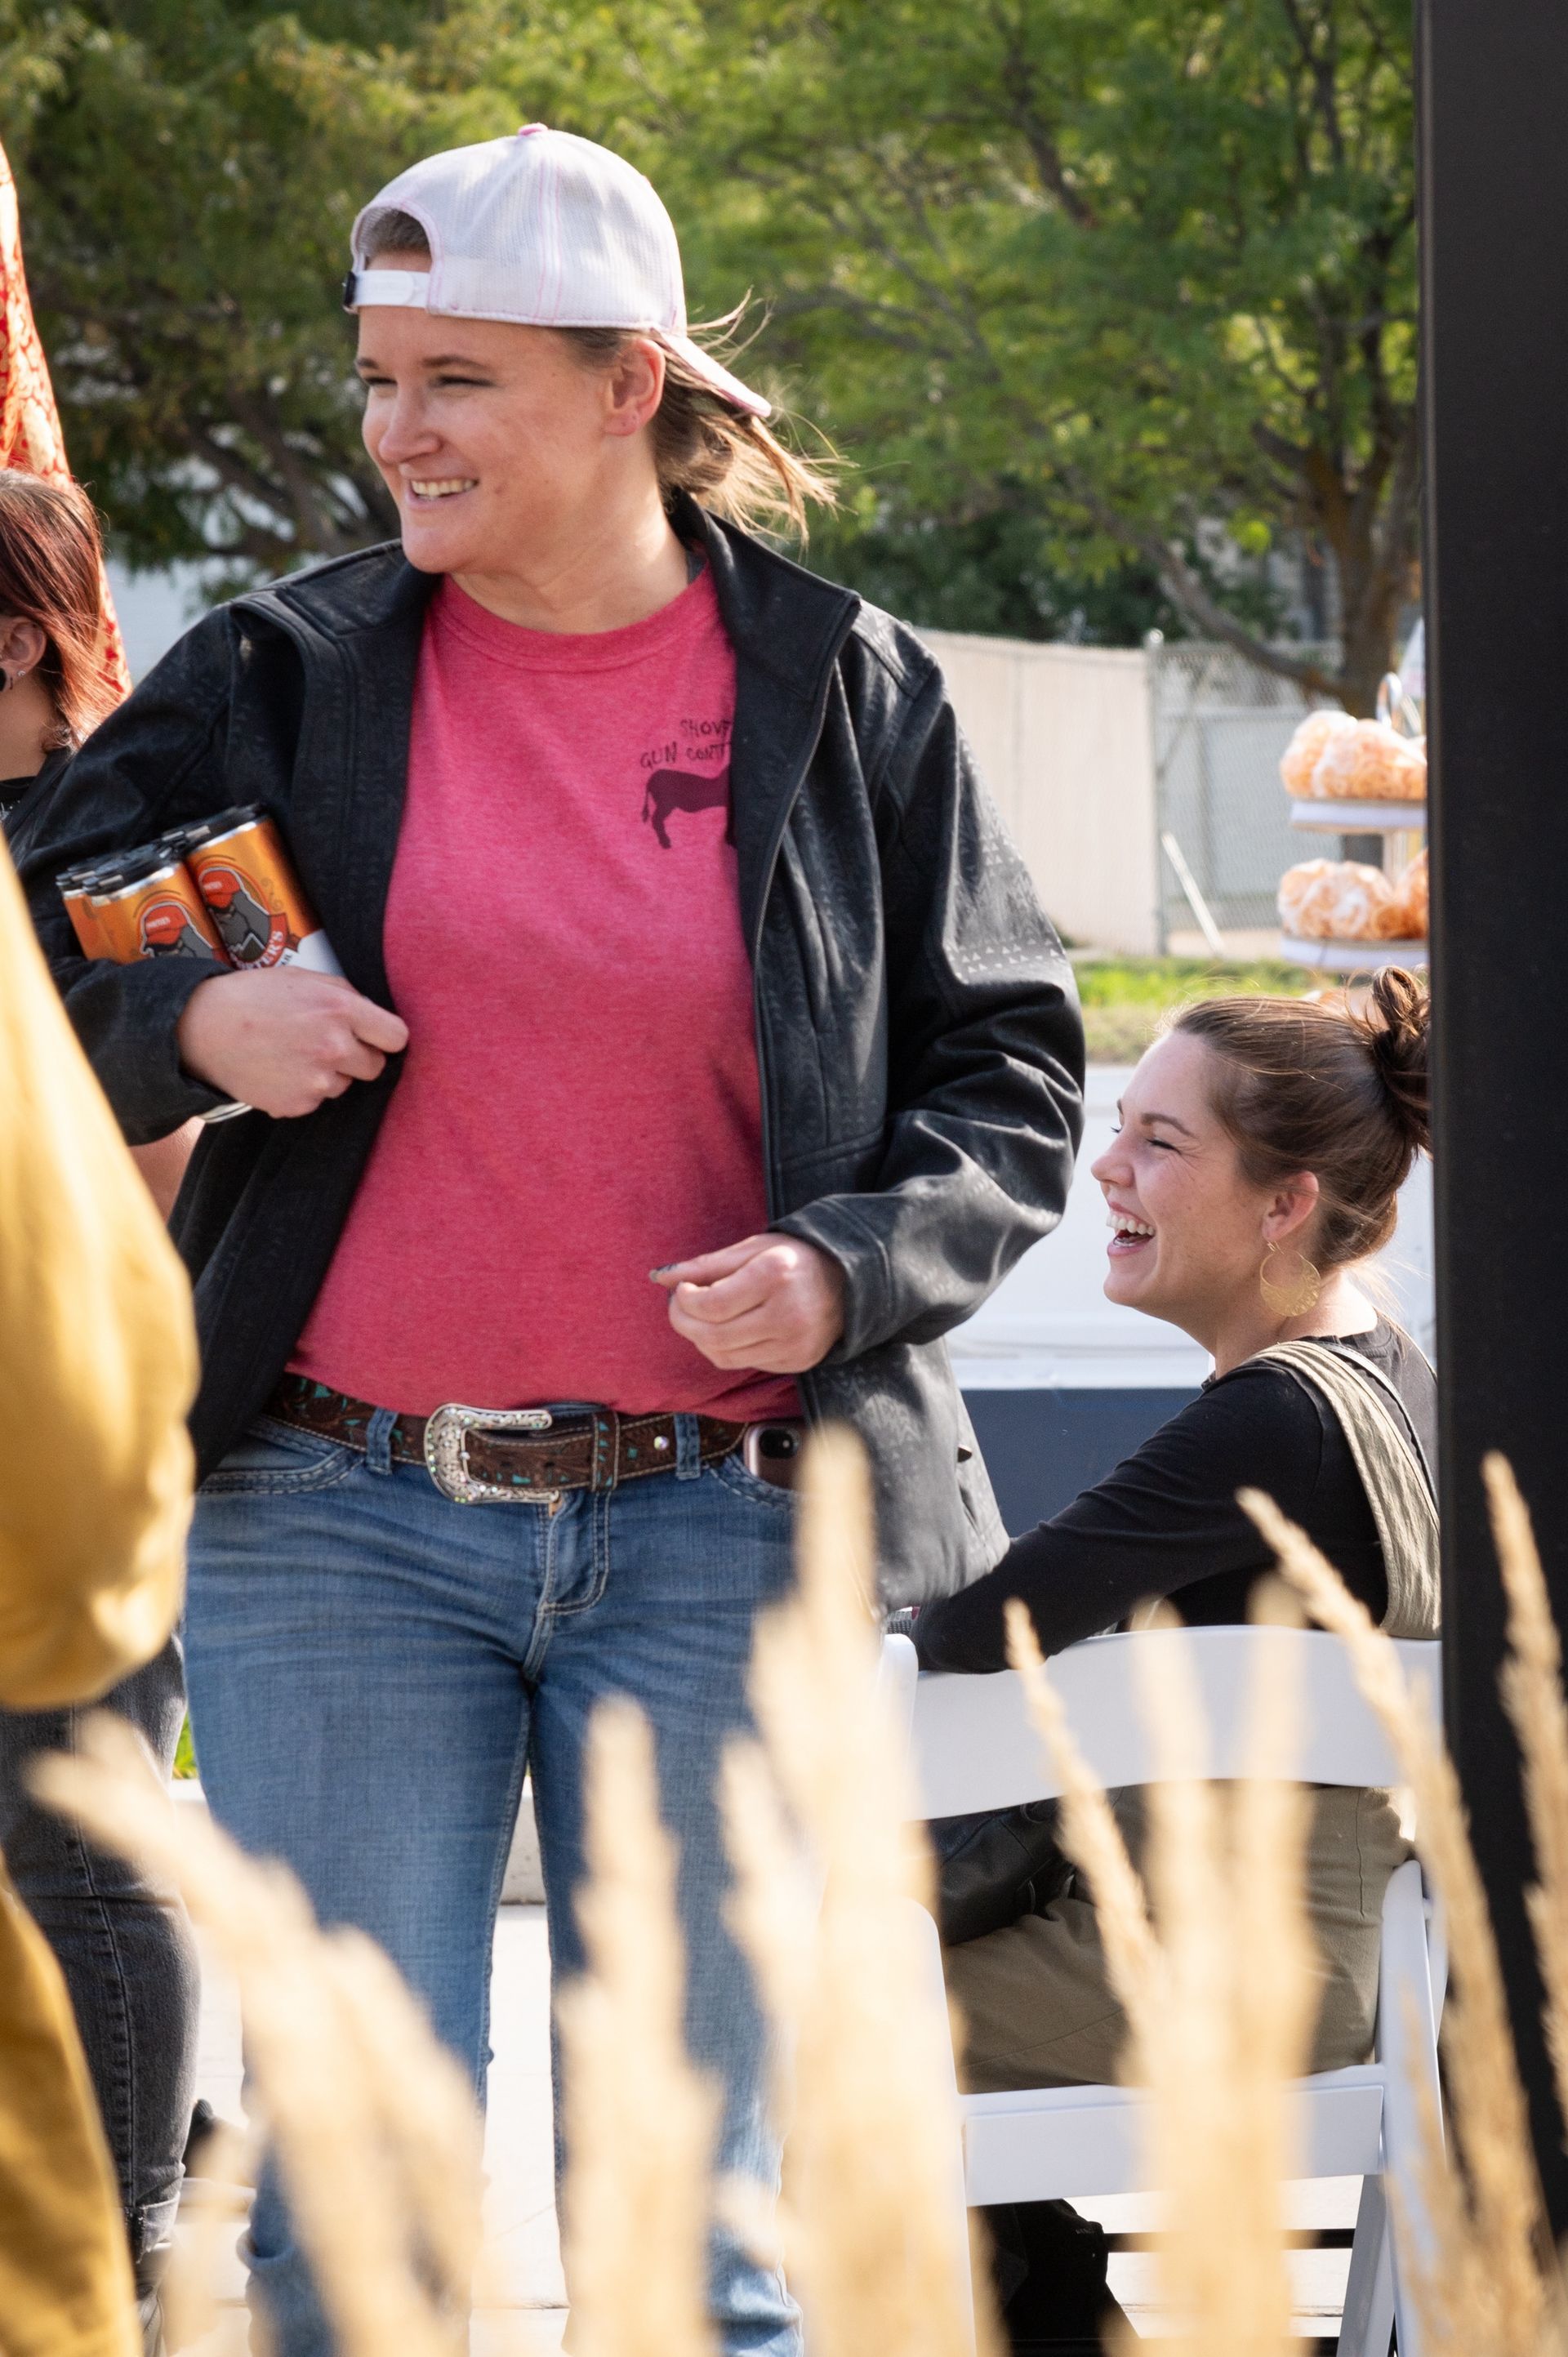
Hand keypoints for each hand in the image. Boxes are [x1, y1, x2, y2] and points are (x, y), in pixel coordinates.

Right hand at [175, 968, 408, 1119]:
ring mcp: (316, 1080)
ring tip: (292, 1053)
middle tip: (326, 1043)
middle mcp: (334, 1048)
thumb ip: (346, 996)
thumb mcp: (305, 979)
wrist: (202, 1029)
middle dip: (358, 1057)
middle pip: (375, 1067)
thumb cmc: (254, 997)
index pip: (397, 1037)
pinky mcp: (297, 1104)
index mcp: (341, 1010)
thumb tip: (376, 1016)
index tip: (376, 1037)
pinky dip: (302, 1090)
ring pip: (343, 1085)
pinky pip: (316, 1101)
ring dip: (328, 1073)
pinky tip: (278, 1070)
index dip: (386, 1037)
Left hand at [652, 1233, 845, 1373]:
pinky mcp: (797, 1362)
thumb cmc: (796, 1258)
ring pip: (724, 1356)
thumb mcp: (753, 1248)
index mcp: (775, 1276)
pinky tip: (729, 1329)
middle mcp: (787, 1314)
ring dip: (700, 1338)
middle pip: (713, 1335)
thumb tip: (660, 1277)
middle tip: (678, 1306)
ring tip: (701, 1317)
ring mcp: (794, 1344)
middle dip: (684, 1322)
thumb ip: (706, 1264)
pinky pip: (744, 1363)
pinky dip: (726, 1349)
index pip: (711, 1304)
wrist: (850, 1281)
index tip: (680, 1289)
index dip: (684, 1301)